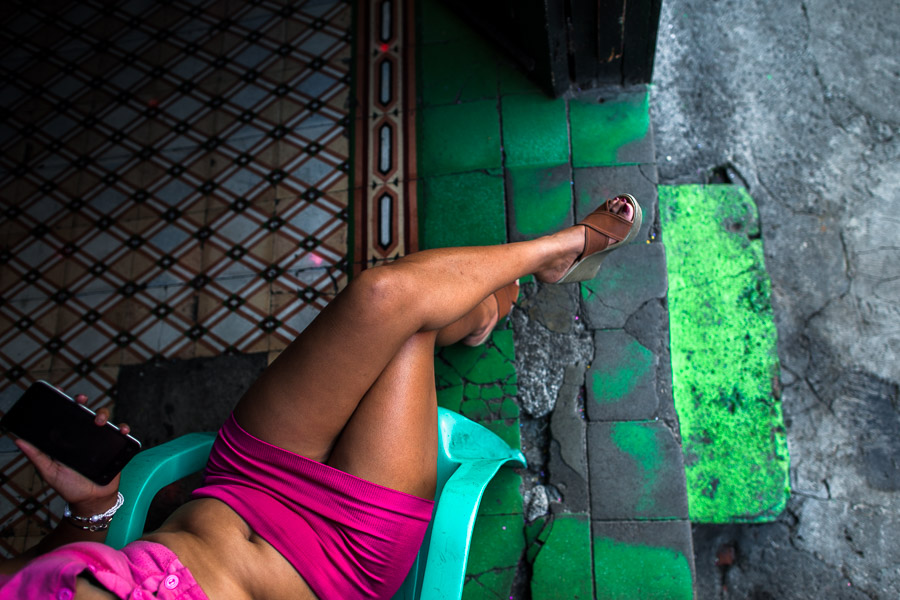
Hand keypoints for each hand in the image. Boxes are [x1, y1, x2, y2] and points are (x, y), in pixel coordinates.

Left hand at [15, 393, 130, 513]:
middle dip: (83, 402)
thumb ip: (36, 456)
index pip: (65, 416)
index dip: (63, 402)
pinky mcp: (115, 447)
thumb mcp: (49, 471)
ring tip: (99, 422)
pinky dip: (123, 429)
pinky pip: (121, 433)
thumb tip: (18, 440)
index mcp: (68, 440)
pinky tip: (121, 430)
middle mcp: (84, 437)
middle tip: (81, 400)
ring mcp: (100, 440)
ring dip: (103, 414)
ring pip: (104, 419)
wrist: (91, 500)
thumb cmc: (69, 487)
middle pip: (85, 412)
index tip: (59, 391)